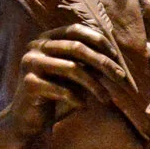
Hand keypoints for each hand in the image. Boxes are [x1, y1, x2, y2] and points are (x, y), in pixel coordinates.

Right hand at [11, 22, 127, 137]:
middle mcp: (36, 46)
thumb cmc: (57, 94)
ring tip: (106, 99)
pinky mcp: (29, 83)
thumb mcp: (75, 76)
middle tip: (120, 77)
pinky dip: (78, 99)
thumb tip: (114, 57)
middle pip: (76, 47)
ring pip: (72, 68)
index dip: (97, 40)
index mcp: (47, 39)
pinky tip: (84, 106)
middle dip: (103, 62)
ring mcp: (30, 63)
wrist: (30, 118)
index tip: (115, 55)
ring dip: (95, 85)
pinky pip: (62, 89)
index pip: (75, 30)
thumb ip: (89, 63)